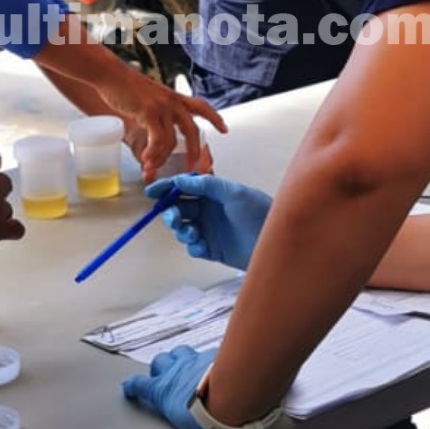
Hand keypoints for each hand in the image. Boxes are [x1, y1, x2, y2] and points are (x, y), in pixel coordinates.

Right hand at [97, 70, 226, 181]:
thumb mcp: (150, 96)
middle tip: (192, 167)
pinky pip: (158, 139)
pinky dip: (153, 152)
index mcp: (175, 97)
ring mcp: (162, 106)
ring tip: (152, 167)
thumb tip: (158, 127)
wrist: (110, 74)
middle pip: (192, 130)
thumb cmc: (126, 85)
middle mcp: (173, 101)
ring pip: (172, 140)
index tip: (224, 130)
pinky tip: (147, 160)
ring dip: (162, 157)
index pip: (202, 107)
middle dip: (194, 152)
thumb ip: (158, 110)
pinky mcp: (149, 112)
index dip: (215, 118)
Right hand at [122, 346, 223, 428]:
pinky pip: (204, 353)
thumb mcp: (183, 422)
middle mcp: (175, 371)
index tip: (128, 387)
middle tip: (164, 375)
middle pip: (160, 360)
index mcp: (163, 390)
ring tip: (186, 366)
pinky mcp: (211, 355)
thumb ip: (178, 412)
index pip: (141, 385)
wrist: (228, 400)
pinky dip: (205, 359)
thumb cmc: (206, 418)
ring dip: (180, 358)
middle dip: (161, 367)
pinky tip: (213, 365)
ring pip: (180, 351)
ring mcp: (193, 360)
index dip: (133, 386)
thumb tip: (183, 417)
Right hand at [145, 174, 271, 269]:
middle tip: (174, 218)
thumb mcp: (235, 193)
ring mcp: (210, 229)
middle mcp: (209, 209)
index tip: (153, 192)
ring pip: (183, 228)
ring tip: (193, 233)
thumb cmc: (260, 213)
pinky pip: (193, 247)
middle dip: (172, 212)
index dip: (167, 188)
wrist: (276, 244)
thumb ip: (208, 184)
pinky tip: (202, 245)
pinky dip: (193, 246)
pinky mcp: (213, 249)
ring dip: (182, 230)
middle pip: (179, 208)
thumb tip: (182, 179)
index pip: (184, 187)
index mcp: (213, 192)